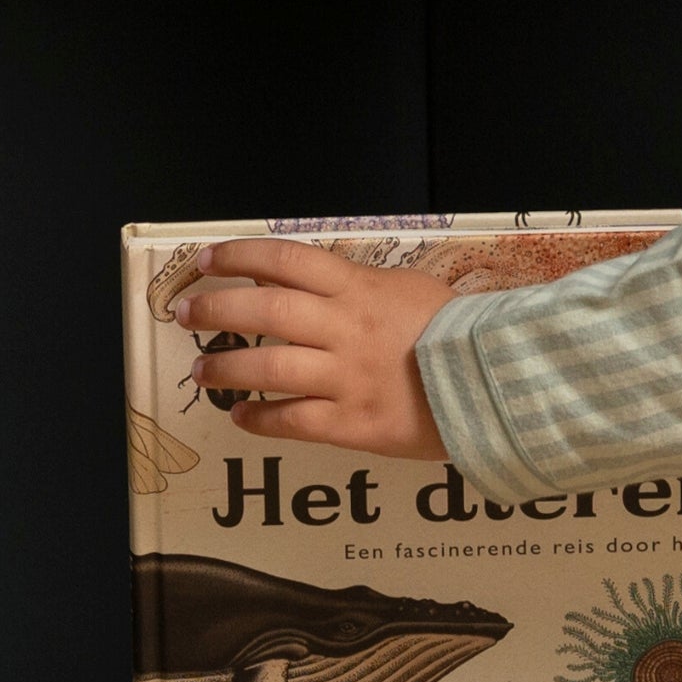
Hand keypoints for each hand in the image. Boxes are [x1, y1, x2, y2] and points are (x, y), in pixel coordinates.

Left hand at [175, 239, 454, 458]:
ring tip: (202, 374)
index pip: (283, 261)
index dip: (237, 257)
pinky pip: (291, 421)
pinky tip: (242, 417)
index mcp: (357, 289)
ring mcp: (346, 378)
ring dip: (225, 369)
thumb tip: (300, 283)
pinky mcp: (353, 425)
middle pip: (263, 310)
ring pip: (267, 368)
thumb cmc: (453, 334)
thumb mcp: (404, 290)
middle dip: (215, 310)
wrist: (495, 386)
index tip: (206, 262)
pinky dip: (259, 419)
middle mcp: (344, 329)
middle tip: (186, 315)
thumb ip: (354, 285)